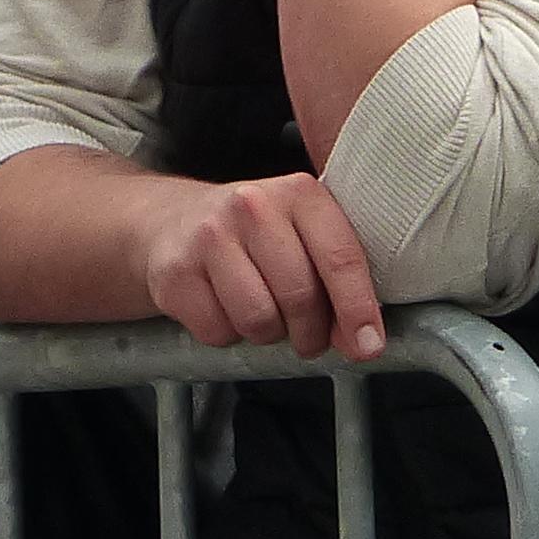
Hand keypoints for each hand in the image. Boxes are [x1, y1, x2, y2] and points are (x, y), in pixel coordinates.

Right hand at [140, 171, 385, 360]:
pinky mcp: (175, 271)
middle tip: (308, 337)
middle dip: (310, 332)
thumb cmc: (254, 235)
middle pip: (299, 296)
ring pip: (258, 319)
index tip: (367, 345)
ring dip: (266, 333)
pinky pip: (217, 330)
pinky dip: (226, 333)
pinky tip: (223, 308)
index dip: (357, 309)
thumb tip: (361, 341)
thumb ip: (338, 277)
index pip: (340, 257)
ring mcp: (208, 237)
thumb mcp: (303, 234)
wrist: (171, 221)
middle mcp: (251, 206)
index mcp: (298, 193)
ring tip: (261, 314)